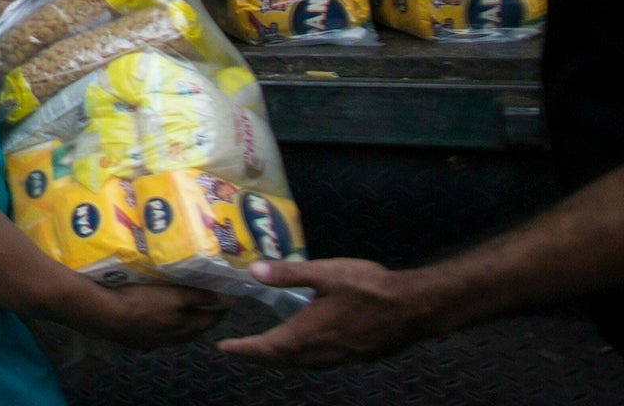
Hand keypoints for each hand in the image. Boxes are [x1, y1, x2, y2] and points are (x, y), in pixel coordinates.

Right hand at [86, 282, 231, 348]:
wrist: (109, 315)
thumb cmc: (143, 300)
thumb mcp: (174, 294)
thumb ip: (200, 296)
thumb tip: (228, 298)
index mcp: (185, 327)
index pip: (210, 320)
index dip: (220, 310)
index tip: (227, 301)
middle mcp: (174, 339)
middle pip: (195, 330)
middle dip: (203, 320)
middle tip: (208, 307)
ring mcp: (155, 342)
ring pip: (176, 336)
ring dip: (184, 327)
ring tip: (184, 315)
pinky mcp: (139, 341)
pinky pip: (159, 337)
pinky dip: (164, 330)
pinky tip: (157, 324)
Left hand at [219, 259, 432, 367]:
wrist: (413, 308)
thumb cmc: (368, 287)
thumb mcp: (325, 273)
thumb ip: (289, 274)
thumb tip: (253, 272)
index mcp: (308, 333)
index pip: (268, 347)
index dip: (244, 349)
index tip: (224, 348)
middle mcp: (322, 351)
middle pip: (282, 360)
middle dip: (258, 356)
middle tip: (239, 351)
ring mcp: (341, 357)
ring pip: (302, 365)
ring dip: (280, 360)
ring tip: (265, 352)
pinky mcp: (356, 357)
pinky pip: (320, 363)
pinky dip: (302, 360)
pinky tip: (304, 350)